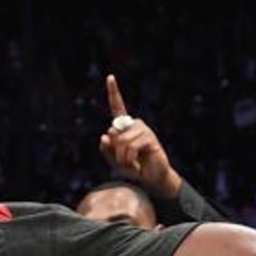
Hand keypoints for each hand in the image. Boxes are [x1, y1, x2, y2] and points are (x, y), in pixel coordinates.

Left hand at [98, 75, 181, 199]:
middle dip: (114, 151)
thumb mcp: (114, 160)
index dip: (113, 92)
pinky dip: (129, 158)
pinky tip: (137, 162)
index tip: (110, 77)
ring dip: (122, 157)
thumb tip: (105, 135)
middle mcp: (134, 124)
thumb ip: (106, 149)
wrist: (151, 178)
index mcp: (125, 126)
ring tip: (131, 162)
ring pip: (121, 141)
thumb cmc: (133, 167)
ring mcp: (143, 130)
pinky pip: (131, 147)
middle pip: (113, 132)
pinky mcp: (150, 138)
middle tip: (125, 160)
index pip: (118, 107)